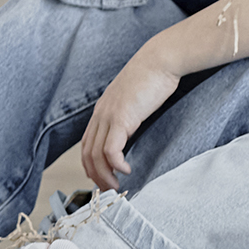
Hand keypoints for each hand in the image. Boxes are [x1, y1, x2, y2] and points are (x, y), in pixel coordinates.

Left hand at [80, 47, 180, 190]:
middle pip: (87, 153)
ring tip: (116, 185)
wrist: (161, 59)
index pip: (87, 144)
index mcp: (102, 109)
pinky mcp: (122, 119)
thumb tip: (133, 127)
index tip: (102, 176)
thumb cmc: (154, 75)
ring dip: (105, 175)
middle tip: (108, 188)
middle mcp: (101, 114)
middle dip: (95, 175)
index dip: (91, 164)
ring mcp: (109, 116)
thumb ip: (129, 112)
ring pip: (96, 155)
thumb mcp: (134, 97)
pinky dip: (116, 164)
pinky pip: (111, 149)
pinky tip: (127, 169)